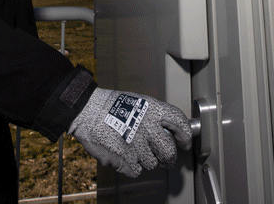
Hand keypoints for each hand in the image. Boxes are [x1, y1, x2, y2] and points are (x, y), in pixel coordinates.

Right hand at [69, 88, 191, 177]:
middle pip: (169, 151)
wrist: (87, 111)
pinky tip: (124, 154)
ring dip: (145, 160)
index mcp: (153, 110)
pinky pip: (136, 170)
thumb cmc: (112, 106)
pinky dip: (131, 166)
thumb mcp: (139, 102)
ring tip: (133, 148)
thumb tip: (171, 130)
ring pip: (152, 163)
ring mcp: (136, 144)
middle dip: (169, 158)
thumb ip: (155, 116)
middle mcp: (147, 127)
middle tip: (165, 158)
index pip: (180, 123)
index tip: (185, 143)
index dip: (186, 136)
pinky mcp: (124, 159)